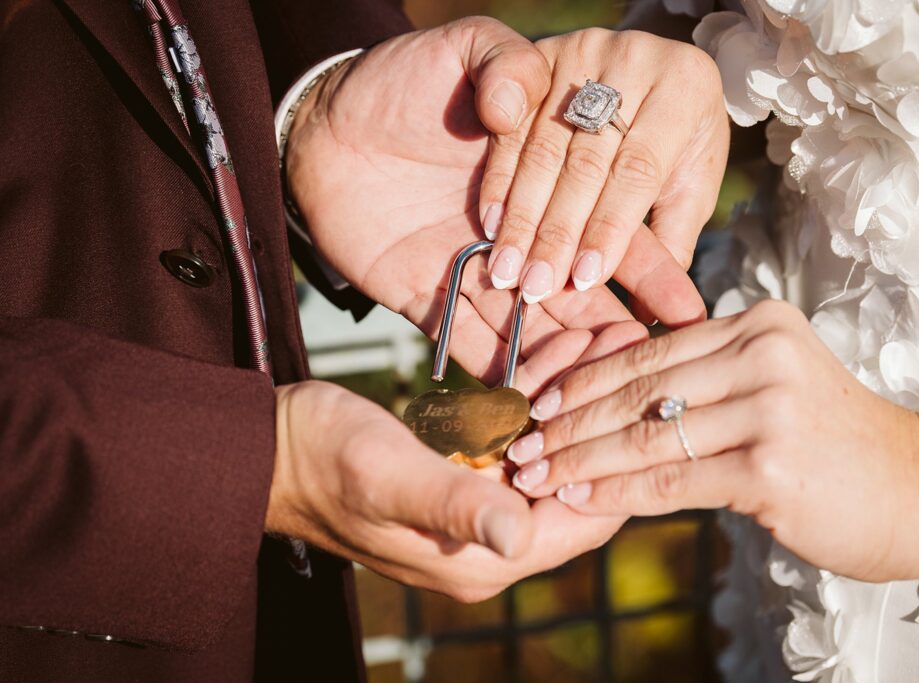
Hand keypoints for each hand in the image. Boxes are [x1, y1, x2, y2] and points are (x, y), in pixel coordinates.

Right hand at [265, 326, 637, 599]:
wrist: (270, 450)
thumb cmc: (321, 461)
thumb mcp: (389, 474)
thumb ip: (456, 505)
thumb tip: (521, 536)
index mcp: (483, 557)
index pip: (585, 520)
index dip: (615, 462)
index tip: (634, 398)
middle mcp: (490, 544)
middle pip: (574, 486)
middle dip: (595, 424)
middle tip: (618, 356)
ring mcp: (478, 513)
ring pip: (551, 461)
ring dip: (568, 409)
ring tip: (590, 345)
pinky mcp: (464, 483)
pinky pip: (519, 449)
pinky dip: (534, 409)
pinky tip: (547, 360)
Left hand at [286, 19, 705, 385]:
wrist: (319, 125)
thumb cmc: (394, 81)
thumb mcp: (463, 51)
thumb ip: (506, 64)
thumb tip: (514, 104)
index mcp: (545, 181)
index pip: (610, 227)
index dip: (649, 265)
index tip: (686, 305)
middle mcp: (520, 234)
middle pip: (580, 291)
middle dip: (618, 329)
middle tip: (656, 371)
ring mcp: (477, 274)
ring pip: (535, 327)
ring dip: (570, 359)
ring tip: (607, 396)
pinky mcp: (431, 301)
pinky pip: (472, 346)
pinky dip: (504, 374)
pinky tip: (538, 405)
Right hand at [481, 29, 729, 322]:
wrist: (653, 67)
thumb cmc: (675, 136)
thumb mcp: (687, 179)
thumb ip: (674, 234)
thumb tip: (664, 309)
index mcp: (685, 86)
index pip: (640, 170)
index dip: (610, 226)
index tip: (586, 279)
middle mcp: (634, 59)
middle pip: (588, 160)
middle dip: (558, 231)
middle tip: (536, 289)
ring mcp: (579, 51)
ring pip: (544, 146)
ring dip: (522, 215)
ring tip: (507, 270)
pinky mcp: (535, 52)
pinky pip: (509, 126)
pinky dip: (499, 180)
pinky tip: (491, 224)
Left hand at [504, 300, 918, 581]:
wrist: (916, 486)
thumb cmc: (834, 439)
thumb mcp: (773, 382)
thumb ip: (706, 376)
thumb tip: (612, 397)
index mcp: (757, 323)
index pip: (648, 351)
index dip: (583, 379)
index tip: (537, 403)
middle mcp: (762, 354)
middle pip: (638, 390)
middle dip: (568, 422)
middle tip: (521, 445)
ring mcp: (768, 408)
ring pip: (646, 434)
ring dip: (579, 460)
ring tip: (536, 475)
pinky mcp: (770, 467)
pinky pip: (670, 479)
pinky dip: (616, 492)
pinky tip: (578, 499)